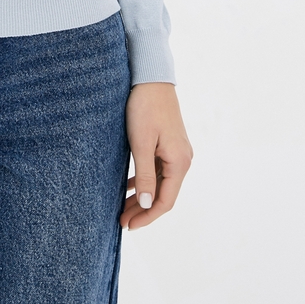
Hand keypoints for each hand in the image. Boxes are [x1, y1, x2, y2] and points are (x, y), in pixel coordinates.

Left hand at [120, 82, 192, 230]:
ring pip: (160, 182)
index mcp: (179, 162)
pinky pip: (158, 169)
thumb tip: (147, 204)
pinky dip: (145, 180)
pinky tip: (130, 185)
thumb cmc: (145, 107)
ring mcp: (177, 151)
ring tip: (123, 207)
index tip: (128, 225)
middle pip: (163, 194)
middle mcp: (183, 159)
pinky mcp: (169, 143)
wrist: (151, 77)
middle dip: (143, 209)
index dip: (147, 216)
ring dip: (143, 196)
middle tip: (121, 220)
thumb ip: (145, 175)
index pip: (165, 200)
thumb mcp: (141, 143)